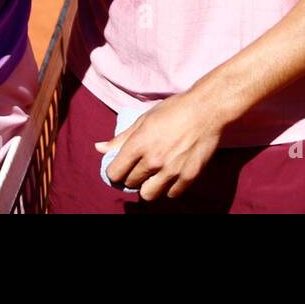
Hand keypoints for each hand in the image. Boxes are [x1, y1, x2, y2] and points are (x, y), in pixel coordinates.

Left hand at [96, 90, 224, 200]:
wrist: (206, 110)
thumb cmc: (173, 110)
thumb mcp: (143, 120)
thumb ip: (120, 138)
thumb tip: (99, 148)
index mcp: (139, 144)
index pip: (115, 173)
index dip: (115, 171)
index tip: (120, 167)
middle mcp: (153, 160)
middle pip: (131, 184)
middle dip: (132, 177)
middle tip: (140, 168)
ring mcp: (171, 170)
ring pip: (149, 195)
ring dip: (149, 186)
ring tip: (154, 175)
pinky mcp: (188, 176)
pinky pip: (172, 194)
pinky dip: (169, 187)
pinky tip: (171, 175)